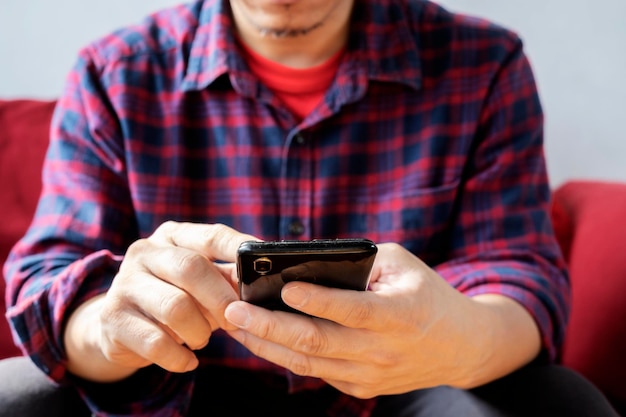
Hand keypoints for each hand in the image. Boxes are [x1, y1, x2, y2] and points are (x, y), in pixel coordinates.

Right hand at [64, 222, 256, 381]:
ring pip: (175, 307)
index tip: (266, 264)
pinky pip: (157, 343)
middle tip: (234, 319)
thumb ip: (228, 277)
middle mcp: (145, 252)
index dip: (240, 249)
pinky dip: (180, 357)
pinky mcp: (112, 318)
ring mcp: (124, 283)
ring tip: (202, 339)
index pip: (211, 236)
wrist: (118, 326)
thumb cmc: (175, 299)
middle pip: (191, 269)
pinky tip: (188, 360)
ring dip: (199, 331)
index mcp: (172, 236)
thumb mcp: (201, 283)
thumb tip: (263, 282)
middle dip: (221, 299)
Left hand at [224, 243, 540, 397]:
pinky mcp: (361, 388)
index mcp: (399, 314)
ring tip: (236, 326)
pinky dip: (285, 358)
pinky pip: (316, 374)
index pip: (350, 309)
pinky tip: (262, 341)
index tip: (283, 287)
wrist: (460, 346)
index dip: (315, 300)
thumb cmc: (426, 295)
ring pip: (308, 364)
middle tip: (234, 310)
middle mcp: (383, 350)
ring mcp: (370, 375)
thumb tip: (307, 260)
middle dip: (269, 326)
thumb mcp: (401, 265)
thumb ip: (360, 260)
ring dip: (267, 345)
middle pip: (317, 342)